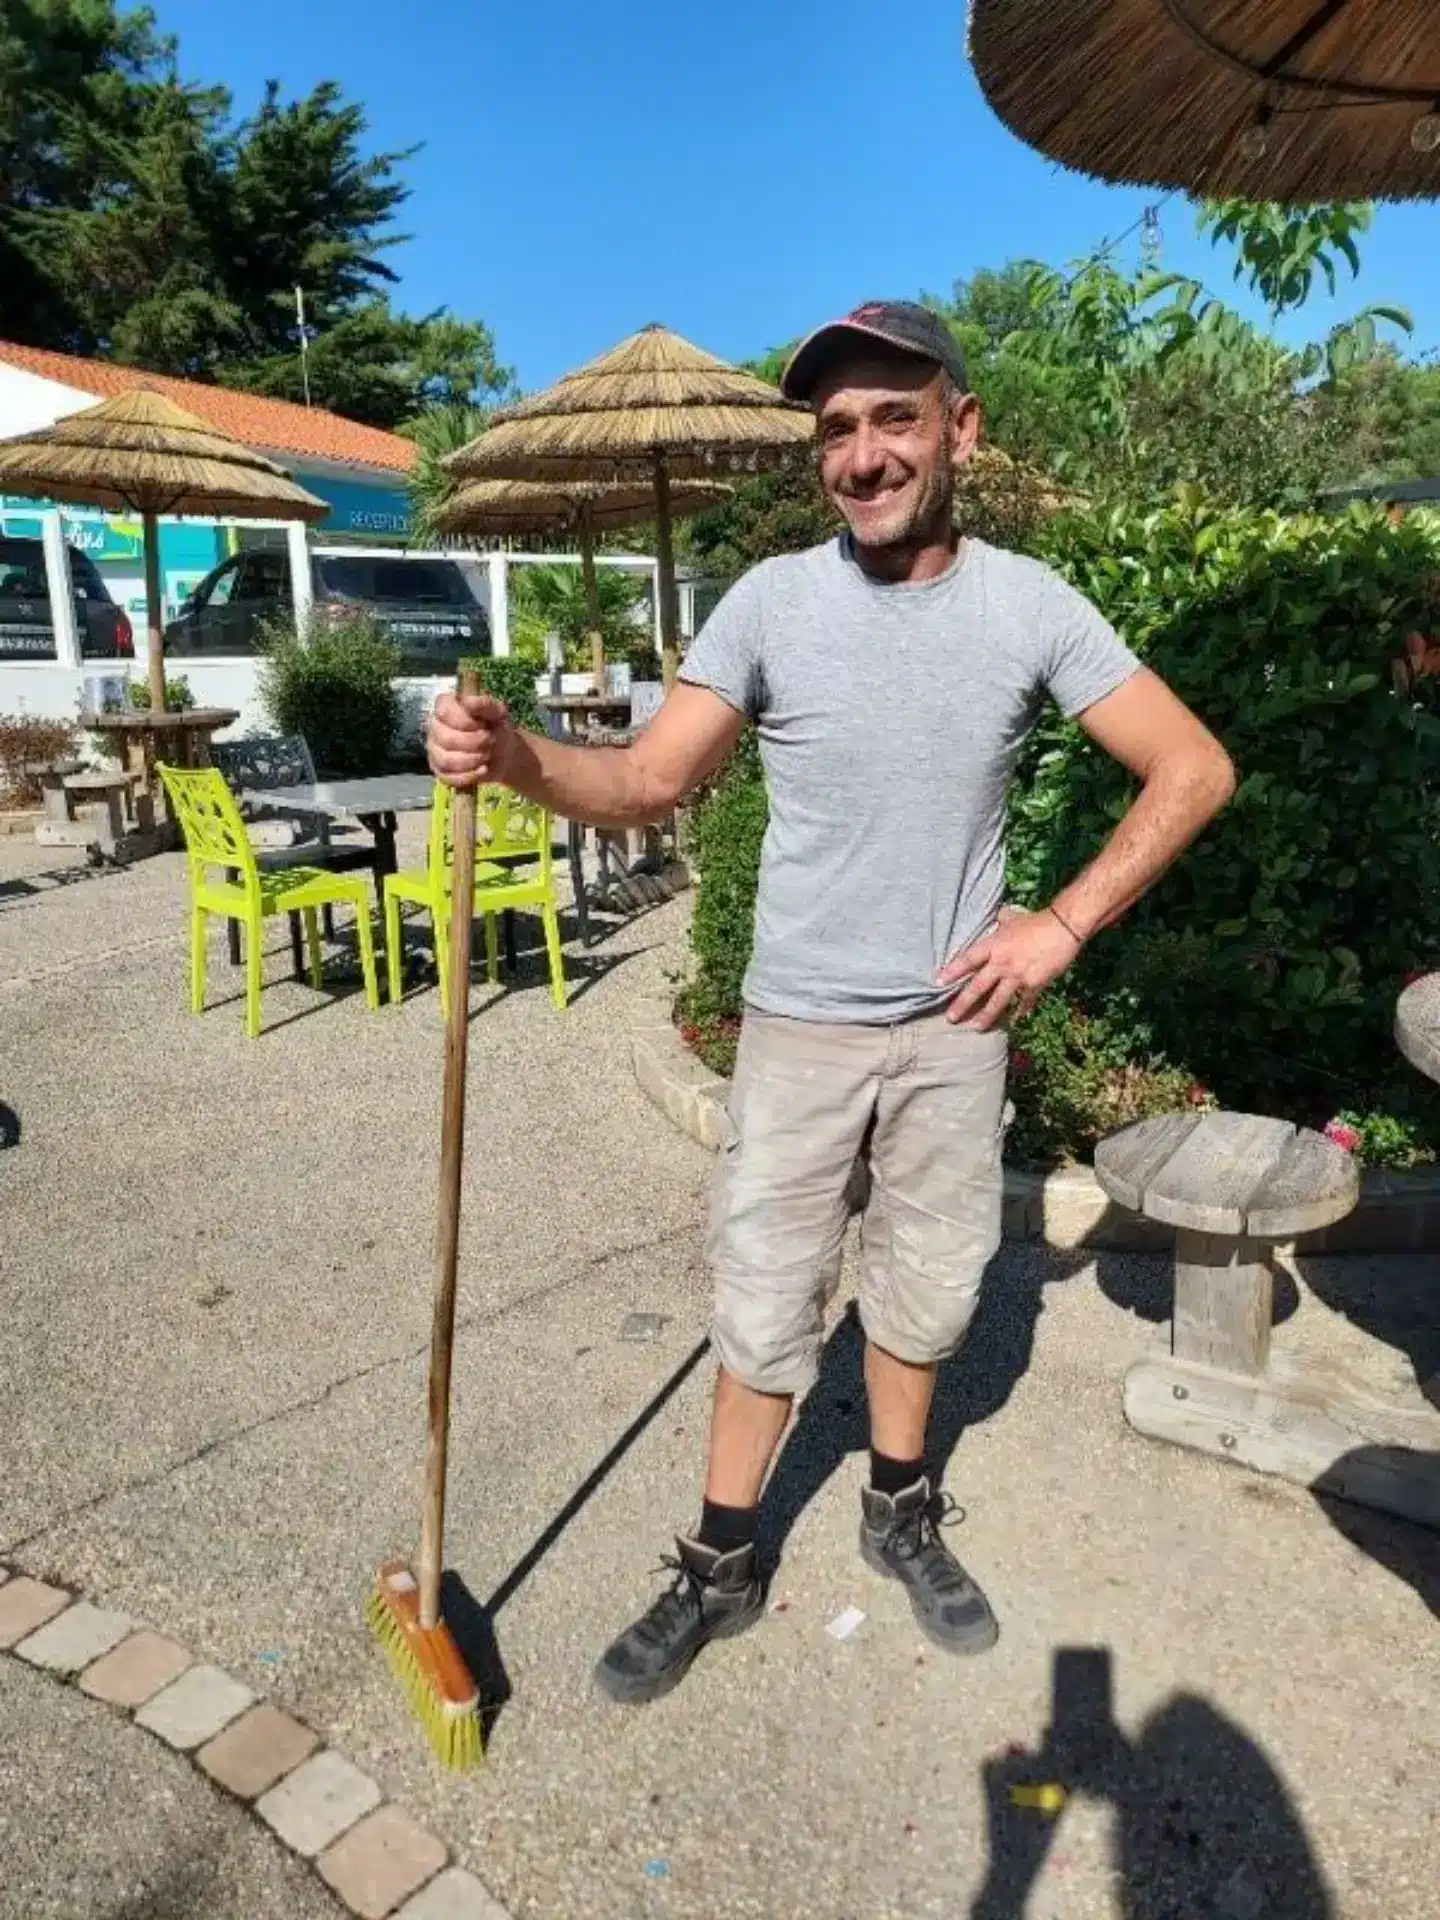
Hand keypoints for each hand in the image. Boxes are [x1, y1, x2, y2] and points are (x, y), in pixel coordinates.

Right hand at [426, 690, 515, 789]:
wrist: (502, 752)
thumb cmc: (496, 726)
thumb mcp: (497, 712)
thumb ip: (484, 704)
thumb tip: (466, 701)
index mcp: (446, 706)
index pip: (444, 712)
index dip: (465, 721)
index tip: (483, 725)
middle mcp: (435, 727)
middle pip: (445, 738)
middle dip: (474, 743)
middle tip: (490, 741)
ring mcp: (434, 750)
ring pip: (445, 760)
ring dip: (472, 760)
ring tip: (487, 755)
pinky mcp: (439, 770)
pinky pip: (448, 777)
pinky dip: (469, 776)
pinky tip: (483, 770)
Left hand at [937, 905, 1081, 1028]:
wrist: (1063, 927)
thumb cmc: (1036, 920)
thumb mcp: (1013, 918)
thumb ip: (1001, 920)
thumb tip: (998, 915)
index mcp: (994, 945)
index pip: (967, 960)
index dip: (952, 972)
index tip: (938, 983)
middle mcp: (1002, 963)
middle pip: (978, 986)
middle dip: (963, 1004)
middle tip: (951, 1018)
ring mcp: (1018, 976)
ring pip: (998, 1000)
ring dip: (986, 1016)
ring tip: (976, 1027)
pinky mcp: (1035, 984)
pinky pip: (1024, 1001)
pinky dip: (1019, 1011)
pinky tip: (1014, 1020)